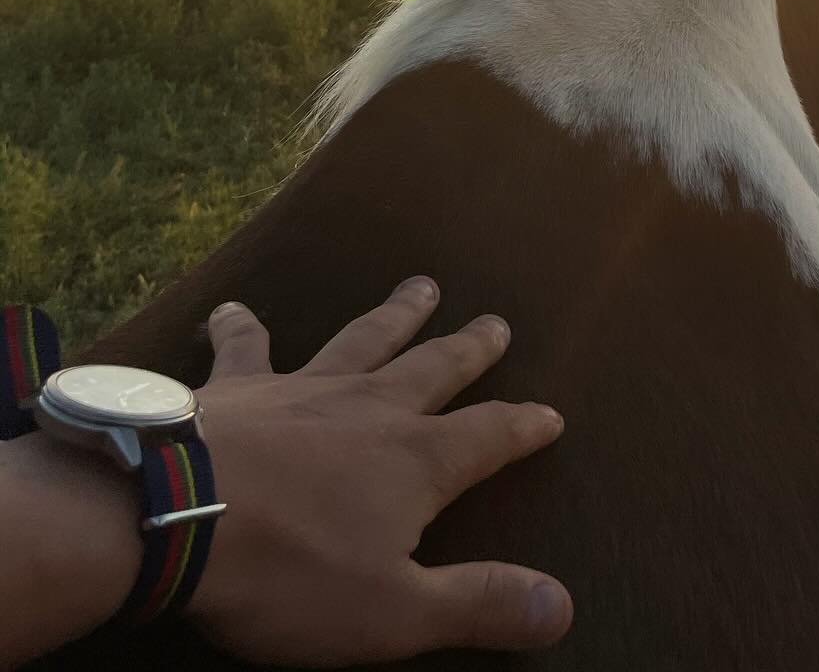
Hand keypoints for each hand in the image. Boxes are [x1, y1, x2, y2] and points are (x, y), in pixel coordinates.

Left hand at [186, 280, 570, 664]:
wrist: (176, 517)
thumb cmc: (290, 571)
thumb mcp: (394, 611)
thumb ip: (479, 603)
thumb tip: (563, 607)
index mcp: (416, 461)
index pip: (490, 437)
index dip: (524, 427)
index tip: (552, 414)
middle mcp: (372, 409)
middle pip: (436, 369)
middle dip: (471, 349)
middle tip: (498, 322)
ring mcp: (305, 388)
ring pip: (365, 340)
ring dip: (397, 314)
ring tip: (422, 286)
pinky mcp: (239, 386)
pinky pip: (245, 348)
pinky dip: (241, 327)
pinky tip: (232, 308)